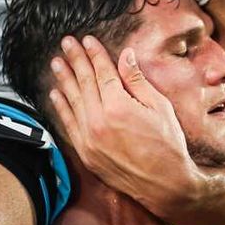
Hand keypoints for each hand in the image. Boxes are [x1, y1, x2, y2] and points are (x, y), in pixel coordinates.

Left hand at [48, 36, 203, 217]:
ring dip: (63, 80)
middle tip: (66, 43)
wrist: (164, 185)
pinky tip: (56, 94)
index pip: (102, 72)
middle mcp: (98, 121)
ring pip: (72, 101)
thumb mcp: (158, 107)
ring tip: (56, 63)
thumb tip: (125, 56)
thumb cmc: (168, 146)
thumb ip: (137, 80)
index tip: (87, 40)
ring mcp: (89, 138)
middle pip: (84, 83)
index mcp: (118, 107)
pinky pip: (68, 124)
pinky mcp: (86, 153)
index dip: (94, 54)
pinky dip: (61, 108)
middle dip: (75, 60)